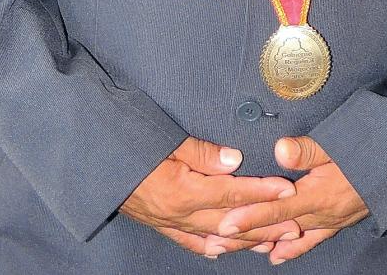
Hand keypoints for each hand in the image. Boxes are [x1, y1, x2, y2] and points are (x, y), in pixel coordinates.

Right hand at [120, 136, 300, 257]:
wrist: (94, 159)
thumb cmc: (128, 141)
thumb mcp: (165, 139)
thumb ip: (202, 152)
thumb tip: (234, 160)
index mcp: (182, 191)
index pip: (231, 193)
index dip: (261, 191)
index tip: (286, 190)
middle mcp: (177, 213)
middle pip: (229, 222)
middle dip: (263, 222)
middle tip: (292, 222)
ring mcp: (167, 222)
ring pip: (214, 237)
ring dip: (244, 239)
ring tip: (271, 240)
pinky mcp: (159, 223)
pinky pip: (189, 241)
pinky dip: (210, 246)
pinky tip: (223, 249)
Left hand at [215, 136, 368, 263]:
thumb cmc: (368, 149)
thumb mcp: (338, 143)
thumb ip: (307, 150)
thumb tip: (279, 150)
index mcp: (318, 195)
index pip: (276, 210)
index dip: (250, 217)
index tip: (225, 224)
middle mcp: (321, 214)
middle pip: (276, 229)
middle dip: (245, 237)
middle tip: (215, 243)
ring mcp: (330, 220)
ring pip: (288, 237)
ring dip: (260, 243)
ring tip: (233, 248)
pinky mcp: (338, 220)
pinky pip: (311, 239)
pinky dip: (292, 248)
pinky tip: (277, 256)